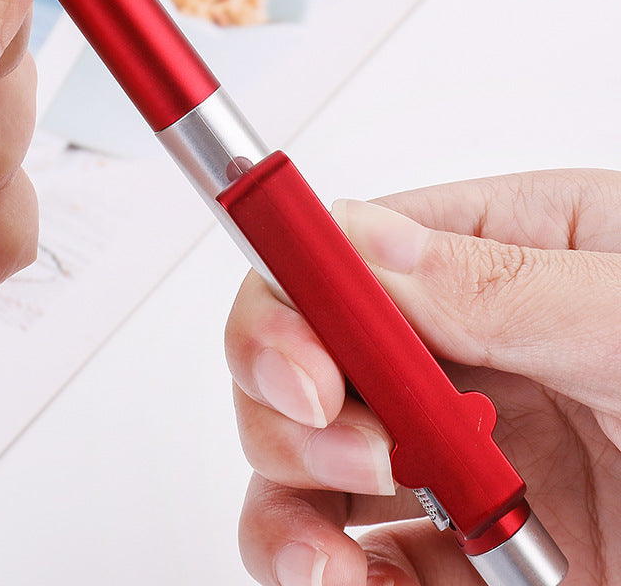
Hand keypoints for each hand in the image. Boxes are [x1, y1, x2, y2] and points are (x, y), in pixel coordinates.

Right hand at [225, 169, 620, 584]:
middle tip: (350, 453)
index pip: (345, 254)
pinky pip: (356, 562)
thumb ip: (505, 282)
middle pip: (302, 359)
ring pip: (301, 466)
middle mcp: (457, 353)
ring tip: (330, 556)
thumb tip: (363, 242)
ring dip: (288, 507)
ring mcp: (453, 459)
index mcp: (495, 257)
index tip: (304, 370)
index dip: (294, 301)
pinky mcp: (462, 555)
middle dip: (290, 409)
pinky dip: (329, 578)